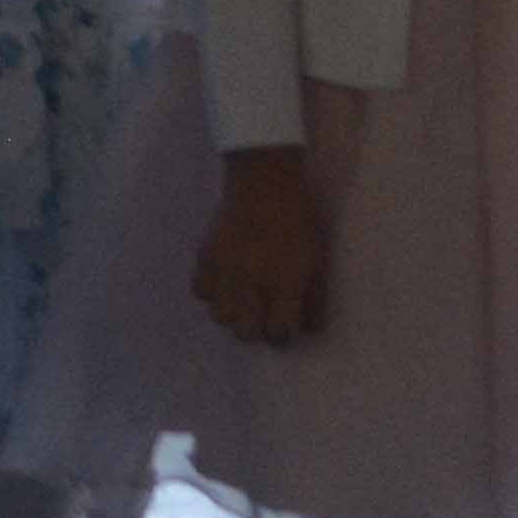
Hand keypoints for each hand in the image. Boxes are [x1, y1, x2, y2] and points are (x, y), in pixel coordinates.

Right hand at [193, 149, 327, 346]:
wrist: (264, 183)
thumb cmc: (298, 220)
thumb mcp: (317, 259)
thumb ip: (314, 298)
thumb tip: (309, 328)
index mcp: (286, 284)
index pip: (279, 332)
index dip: (282, 335)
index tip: (284, 327)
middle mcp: (254, 283)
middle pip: (246, 332)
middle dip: (256, 330)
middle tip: (262, 317)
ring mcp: (227, 271)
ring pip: (220, 316)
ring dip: (232, 314)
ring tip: (241, 302)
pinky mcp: (207, 257)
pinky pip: (201, 291)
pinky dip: (211, 293)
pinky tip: (223, 284)